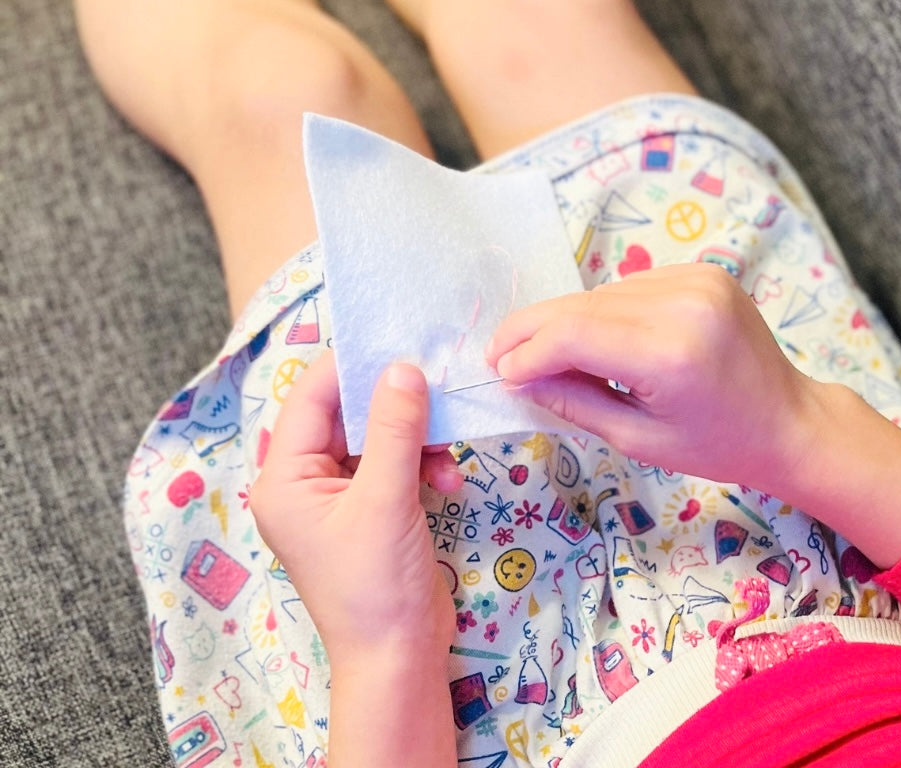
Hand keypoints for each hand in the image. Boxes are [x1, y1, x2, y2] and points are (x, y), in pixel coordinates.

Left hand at [249, 352, 460, 658]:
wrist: (397, 658)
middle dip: (394, 406)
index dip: (353, 368)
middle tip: (436, 389)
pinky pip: (394, 466)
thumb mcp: (385, 499)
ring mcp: (339, 499)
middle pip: (347, 416)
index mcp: (284, 479)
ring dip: (417, 439)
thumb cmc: (376, 586)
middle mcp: (304, 484)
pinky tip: (449, 480)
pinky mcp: (372, 512)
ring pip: (377, 439)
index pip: (312, 399)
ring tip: (448, 454)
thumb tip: (402, 368)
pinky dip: (423, 465)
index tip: (398, 342)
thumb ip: (393, 429)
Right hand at [486, 263, 817, 487]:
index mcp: (671, 353)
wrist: (788, 421)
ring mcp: (697, 280)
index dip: (527, 352)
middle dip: (534, 331)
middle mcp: (684, 303)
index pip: (574, 335)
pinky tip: (596, 339)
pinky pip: (631, 287)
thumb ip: (574, 403)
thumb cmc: (718, 444)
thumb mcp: (639, 440)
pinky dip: (604, 310)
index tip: (499, 373)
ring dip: (567, 320)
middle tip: (499, 355)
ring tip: (542, 354)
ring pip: (602, 294)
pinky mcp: (703, 271)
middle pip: (582, 306)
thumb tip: (518, 379)